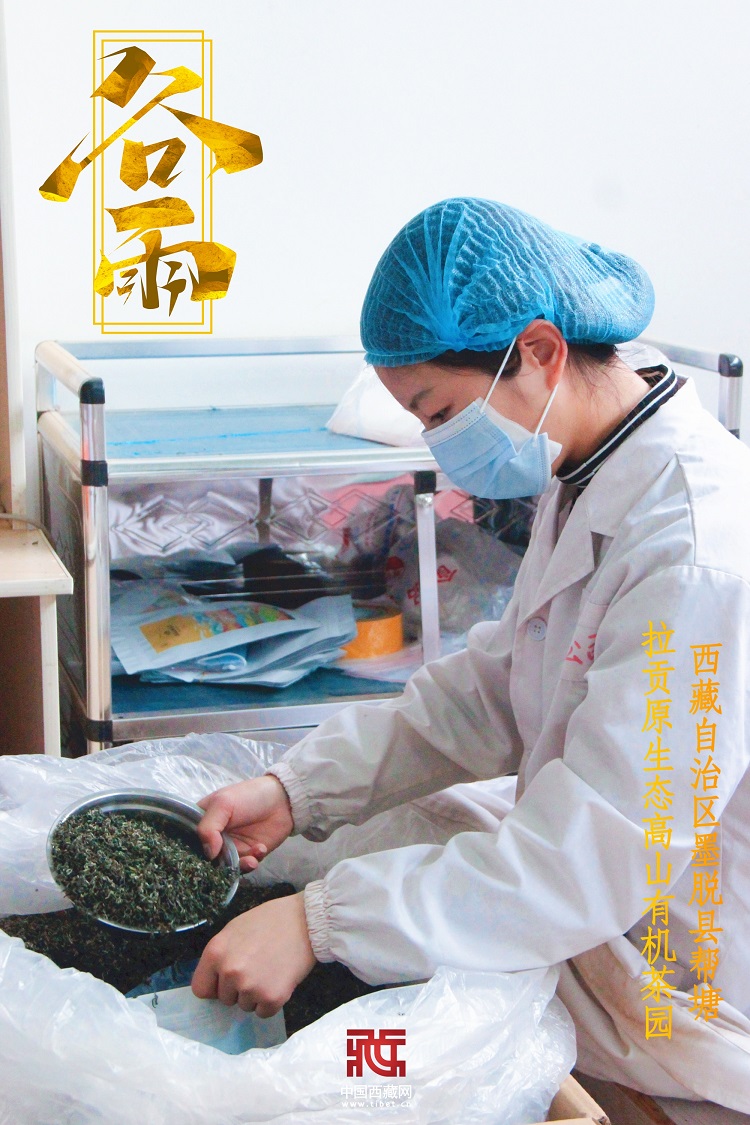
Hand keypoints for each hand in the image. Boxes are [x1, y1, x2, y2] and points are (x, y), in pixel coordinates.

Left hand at [191, 892, 315, 1015]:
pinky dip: (270, 1001)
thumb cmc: (269, 921)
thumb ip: (220, 956)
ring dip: (255, 994)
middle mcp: (230, 972)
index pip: (201, 988)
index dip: (214, 985)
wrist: (305, 920)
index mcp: (216, 952)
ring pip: (245, 1006)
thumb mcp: (234, 930)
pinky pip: (263, 1012)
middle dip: (238, 988)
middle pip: (225, 999)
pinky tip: (279, 980)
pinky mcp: (272, 998)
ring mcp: (251, 987)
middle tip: (256, 967)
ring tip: (270, 970)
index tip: (225, 981)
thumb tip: (215, 982)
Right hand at [197, 775, 293, 872]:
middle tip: (226, 864)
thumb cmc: (248, 796)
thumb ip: (208, 828)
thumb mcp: (223, 804)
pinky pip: (244, 866)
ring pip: (225, 867)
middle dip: (216, 865)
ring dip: (238, 866)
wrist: (282, 799)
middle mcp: (213, 838)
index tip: (194, 863)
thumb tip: (208, 854)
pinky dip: (252, 862)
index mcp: (201, 822)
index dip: (190, 853)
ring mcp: (230, 847)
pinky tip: (260, 849)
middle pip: (205, 860)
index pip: (188, 842)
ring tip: (250, 859)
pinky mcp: (247, 855)